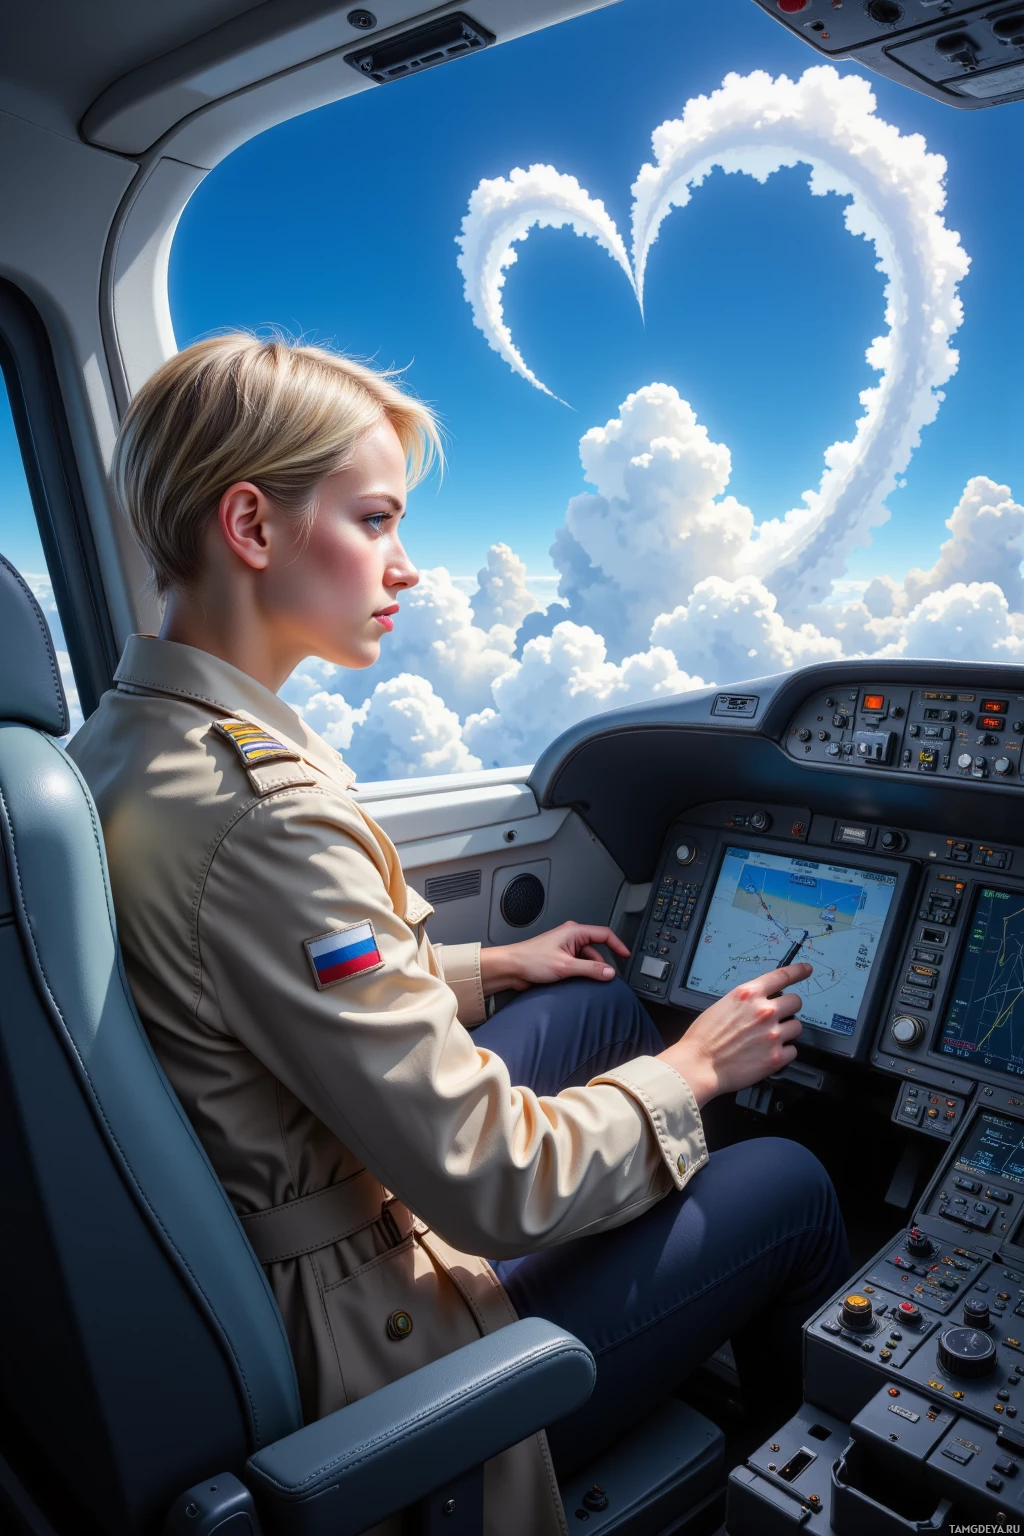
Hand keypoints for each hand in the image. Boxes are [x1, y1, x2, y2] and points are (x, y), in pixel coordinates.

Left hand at [480, 922, 631, 993]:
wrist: (511, 968)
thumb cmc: (531, 960)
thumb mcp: (566, 965)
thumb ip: (590, 968)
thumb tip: (609, 972)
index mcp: (574, 931)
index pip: (604, 934)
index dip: (618, 945)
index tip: (626, 956)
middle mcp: (571, 937)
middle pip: (597, 949)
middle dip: (603, 963)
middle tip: (608, 977)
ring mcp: (565, 948)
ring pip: (588, 959)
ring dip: (591, 970)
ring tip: (590, 982)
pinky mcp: (560, 959)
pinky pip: (578, 965)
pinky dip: (582, 973)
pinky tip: (579, 983)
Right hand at [659, 962, 810, 1109]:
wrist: (699, 1065)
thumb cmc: (704, 1038)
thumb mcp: (723, 1005)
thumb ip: (746, 1002)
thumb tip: (760, 1003)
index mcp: (748, 994)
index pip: (782, 976)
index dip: (798, 971)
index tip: (806, 970)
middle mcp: (764, 1011)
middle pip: (796, 1001)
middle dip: (788, 1008)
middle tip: (777, 1017)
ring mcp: (773, 1034)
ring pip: (797, 1026)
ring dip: (786, 1030)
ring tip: (769, 1038)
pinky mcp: (776, 1057)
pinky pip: (793, 1050)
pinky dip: (784, 1052)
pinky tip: (768, 1053)